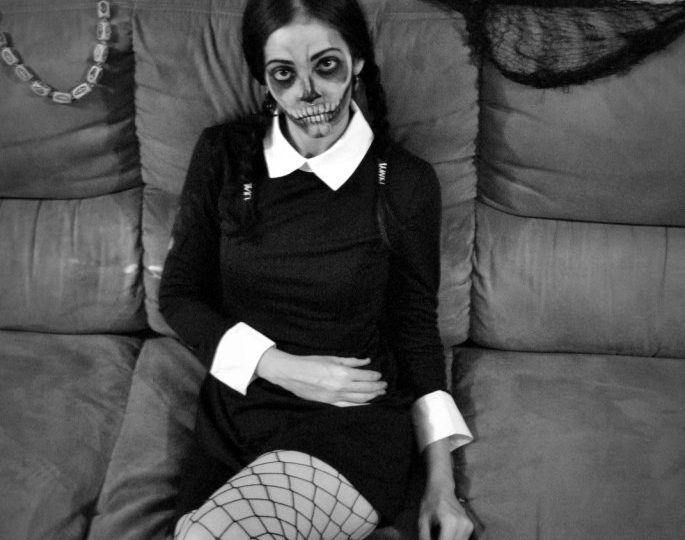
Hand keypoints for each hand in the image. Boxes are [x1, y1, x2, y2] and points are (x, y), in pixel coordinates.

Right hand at [256, 347, 386, 405]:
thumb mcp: (332, 358)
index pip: (366, 377)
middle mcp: (341, 386)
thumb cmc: (310, 362)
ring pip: (360, 399)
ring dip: (372, 396)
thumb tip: (366, 360)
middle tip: (385, 386)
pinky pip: (348, 406)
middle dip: (377, 387)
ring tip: (380, 394)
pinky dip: (360, 405)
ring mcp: (335, 397)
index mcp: (342, 373)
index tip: (380, 375)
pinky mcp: (329, 402)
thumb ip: (351, 361)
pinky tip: (367, 404)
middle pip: (366, 389)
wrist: (291, 373)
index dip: (375, 376)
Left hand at [418, 484, 473, 539]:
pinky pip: (463, 539)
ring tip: (441, 535)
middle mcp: (462, 524)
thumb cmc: (431, 501)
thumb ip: (424, 535)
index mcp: (450, 522)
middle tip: (435, 537)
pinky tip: (447, 535)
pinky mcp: (470, 526)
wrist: (442, 488)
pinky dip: (455, 539)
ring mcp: (468, 525)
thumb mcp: (423, 518)